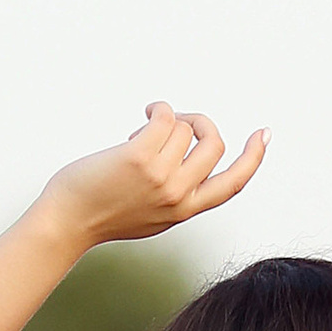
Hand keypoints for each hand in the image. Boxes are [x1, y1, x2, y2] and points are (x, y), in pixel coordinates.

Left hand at [39, 103, 269, 251]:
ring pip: (184, 128)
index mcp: (184, 211)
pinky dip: (158, 108)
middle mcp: (178, 196)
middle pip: (214, 144)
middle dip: (200, 122)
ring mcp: (160, 177)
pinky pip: (165, 117)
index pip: (232, 185)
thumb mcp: (149, 213)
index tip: (263, 134)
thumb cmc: (102, 213)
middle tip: (177, 120)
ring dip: (165, 120)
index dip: (253, 158)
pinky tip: (146, 111)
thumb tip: (185, 145)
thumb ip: (174, 192)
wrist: (68, 222)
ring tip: (139, 133)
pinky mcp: (140, 158)